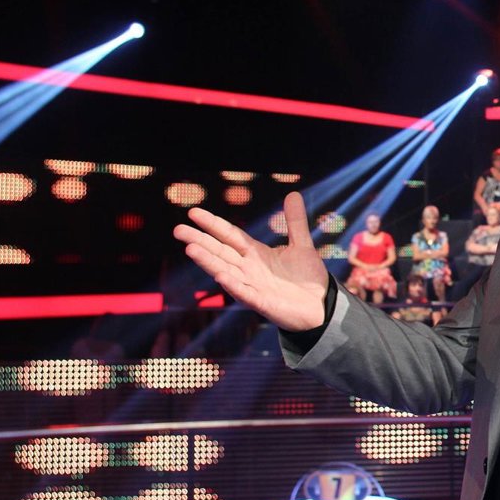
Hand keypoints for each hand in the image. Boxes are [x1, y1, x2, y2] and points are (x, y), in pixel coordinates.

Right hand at [173, 192, 328, 330]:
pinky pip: (245, 294)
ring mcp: (253, 286)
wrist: (321, 306)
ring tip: (191, 249)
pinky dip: (233, 285)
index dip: (213, 224)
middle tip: (178, 230)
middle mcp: (249, 269)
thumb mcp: (302, 245)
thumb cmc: (307, 277)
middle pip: (220, 252)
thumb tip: (294, 194)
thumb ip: (295, 222)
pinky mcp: (262, 303)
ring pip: (226, 271)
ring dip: (209, 261)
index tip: (193, 212)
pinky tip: (221, 276)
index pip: (230, 236)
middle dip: (200, 241)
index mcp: (256, 254)